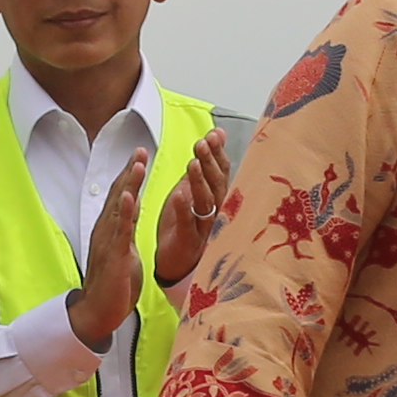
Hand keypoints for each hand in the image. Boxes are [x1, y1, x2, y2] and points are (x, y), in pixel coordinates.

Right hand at [68, 156, 145, 352]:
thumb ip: (127, 233)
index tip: (139, 155)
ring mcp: (109, 242)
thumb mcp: (125, 254)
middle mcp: (106, 231)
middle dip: (129, 171)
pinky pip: (120, 230)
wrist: (98, 312)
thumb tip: (132, 216)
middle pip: (118, 195)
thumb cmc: (114, 286)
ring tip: (137, 163)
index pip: (121, 198)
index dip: (129, 176)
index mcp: (111, 231)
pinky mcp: (114, 255)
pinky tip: (129, 195)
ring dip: (128, 184)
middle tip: (140, 149)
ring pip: (119, 207)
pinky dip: (125, 211)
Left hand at [152, 132, 234, 289]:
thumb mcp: (193, 189)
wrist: (174, 262)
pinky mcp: (187, 239)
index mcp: (216, 197)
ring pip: (206, 202)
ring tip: (192, 163)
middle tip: (202, 144)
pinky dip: (184, 208)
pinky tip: (178, 194)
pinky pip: (187, 223)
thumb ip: (204, 165)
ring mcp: (203, 227)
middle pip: (217, 184)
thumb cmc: (185, 224)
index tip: (214, 135)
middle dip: (210, 163)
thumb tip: (216, 134)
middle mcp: (215, 211)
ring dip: (199, 182)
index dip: (218, 153)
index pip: (222, 171)